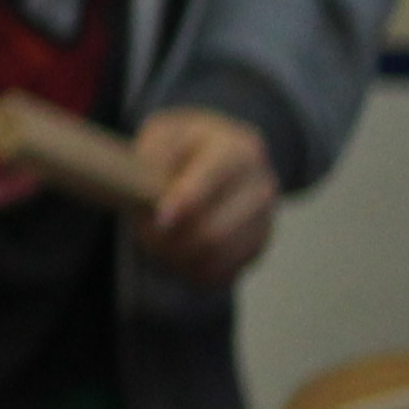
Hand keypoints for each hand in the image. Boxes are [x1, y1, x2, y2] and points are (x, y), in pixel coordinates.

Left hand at [136, 107, 280, 288]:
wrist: (212, 159)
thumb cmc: (180, 147)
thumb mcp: (162, 136)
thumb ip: (155, 158)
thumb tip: (150, 193)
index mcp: (238, 149)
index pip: (215, 177)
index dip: (187, 202)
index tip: (162, 219)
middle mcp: (260, 184)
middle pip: (219, 228)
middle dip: (174, 239)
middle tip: (144, 235)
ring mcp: (265, 218)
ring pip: (222, 255)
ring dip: (181, 257)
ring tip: (154, 246)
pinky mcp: (257, 246)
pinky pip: (225, 272)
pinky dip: (194, 271)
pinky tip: (175, 257)